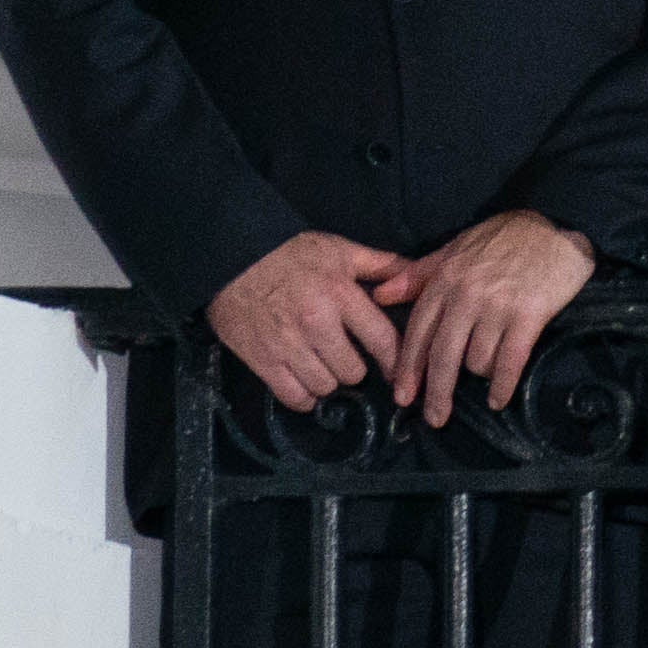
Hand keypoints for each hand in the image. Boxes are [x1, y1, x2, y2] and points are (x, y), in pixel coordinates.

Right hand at [205, 230, 405, 408]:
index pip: (382, 341)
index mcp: (341, 295)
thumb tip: (417, 275)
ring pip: (325, 386)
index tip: (395, 371)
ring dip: (327, 381)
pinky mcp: (262, 360)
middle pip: (353, 372)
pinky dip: (303, 397)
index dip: (394, 362)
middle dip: (353, 368)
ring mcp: (288, 345)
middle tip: (344, 358)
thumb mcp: (339, 250)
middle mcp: (317, 324)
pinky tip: (304, 384)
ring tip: (322, 368)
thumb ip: (380, 265)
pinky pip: (294, 397)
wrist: (230, 256)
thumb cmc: (289, 252)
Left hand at [356, 208, 596, 426]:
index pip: (419, 332)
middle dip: (436, 392)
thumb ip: (418, 275)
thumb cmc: (504, 237)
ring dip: (480, 376)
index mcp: (444, 280)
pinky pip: (510, 360)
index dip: (409, 368)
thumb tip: (380, 296)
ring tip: (486, 379)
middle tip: (434, 418)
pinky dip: (503, 385)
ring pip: (477, 360)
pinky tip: (498, 400)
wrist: (555, 225)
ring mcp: (497, 307)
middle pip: (443, 355)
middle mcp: (466, 296)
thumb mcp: (454, 249)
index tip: (402, 396)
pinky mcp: (528, 316)